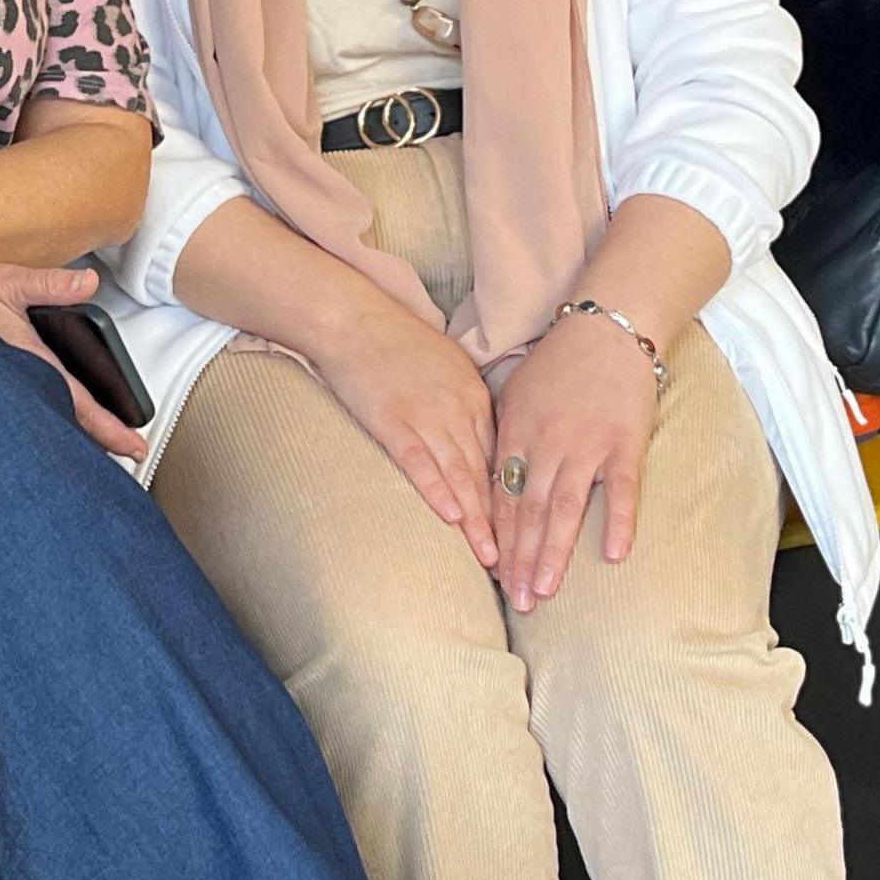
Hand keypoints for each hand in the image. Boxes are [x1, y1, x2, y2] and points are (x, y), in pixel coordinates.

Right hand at [0, 259, 147, 458]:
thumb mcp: (4, 281)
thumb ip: (48, 284)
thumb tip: (87, 282)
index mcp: (23, 358)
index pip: (75, 402)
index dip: (108, 428)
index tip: (133, 447)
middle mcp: (11, 383)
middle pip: (60, 425)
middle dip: (92, 444)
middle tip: (124, 456)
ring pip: (37, 425)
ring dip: (64, 437)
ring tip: (92, 451)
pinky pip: (16, 417)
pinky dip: (36, 426)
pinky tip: (45, 429)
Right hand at [307, 299, 501, 571]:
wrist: (356, 317)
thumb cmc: (399, 343)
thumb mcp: (448, 368)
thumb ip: (466, 405)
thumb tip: (479, 442)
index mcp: (475, 398)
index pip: (500, 460)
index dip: (511, 502)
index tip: (523, 536)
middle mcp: (458, 409)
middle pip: (485, 475)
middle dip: (501, 523)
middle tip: (517, 562)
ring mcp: (426, 415)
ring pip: (458, 474)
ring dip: (475, 519)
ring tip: (489, 556)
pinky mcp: (392, 420)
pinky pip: (418, 460)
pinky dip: (435, 489)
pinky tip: (448, 515)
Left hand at [486, 311, 659, 610]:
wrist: (606, 328)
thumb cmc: (558, 365)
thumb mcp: (515, 396)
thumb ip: (503, 441)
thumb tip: (487, 487)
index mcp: (516, 434)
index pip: (502, 498)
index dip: (497, 540)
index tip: (492, 578)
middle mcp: (547, 443)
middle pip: (529, 511)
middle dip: (520, 560)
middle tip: (517, 602)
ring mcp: (587, 444)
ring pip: (566, 508)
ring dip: (554, 553)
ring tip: (545, 591)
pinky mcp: (625, 442)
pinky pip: (622, 488)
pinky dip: (619, 521)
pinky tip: (614, 556)